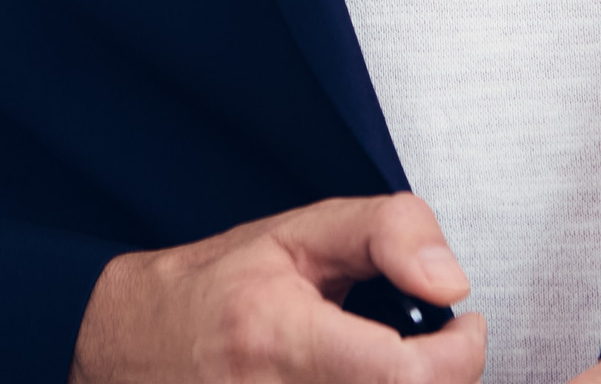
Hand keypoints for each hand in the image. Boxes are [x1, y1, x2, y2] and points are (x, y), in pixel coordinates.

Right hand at [70, 192, 485, 383]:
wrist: (136, 343)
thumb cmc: (217, 289)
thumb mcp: (300, 231)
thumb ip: (387, 233)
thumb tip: (450, 281)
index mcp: (278, 340)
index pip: (404, 376)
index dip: (458, 355)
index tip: (464, 324)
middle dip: (440, 375)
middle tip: (432, 341)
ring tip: (387, 358)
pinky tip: (359, 376)